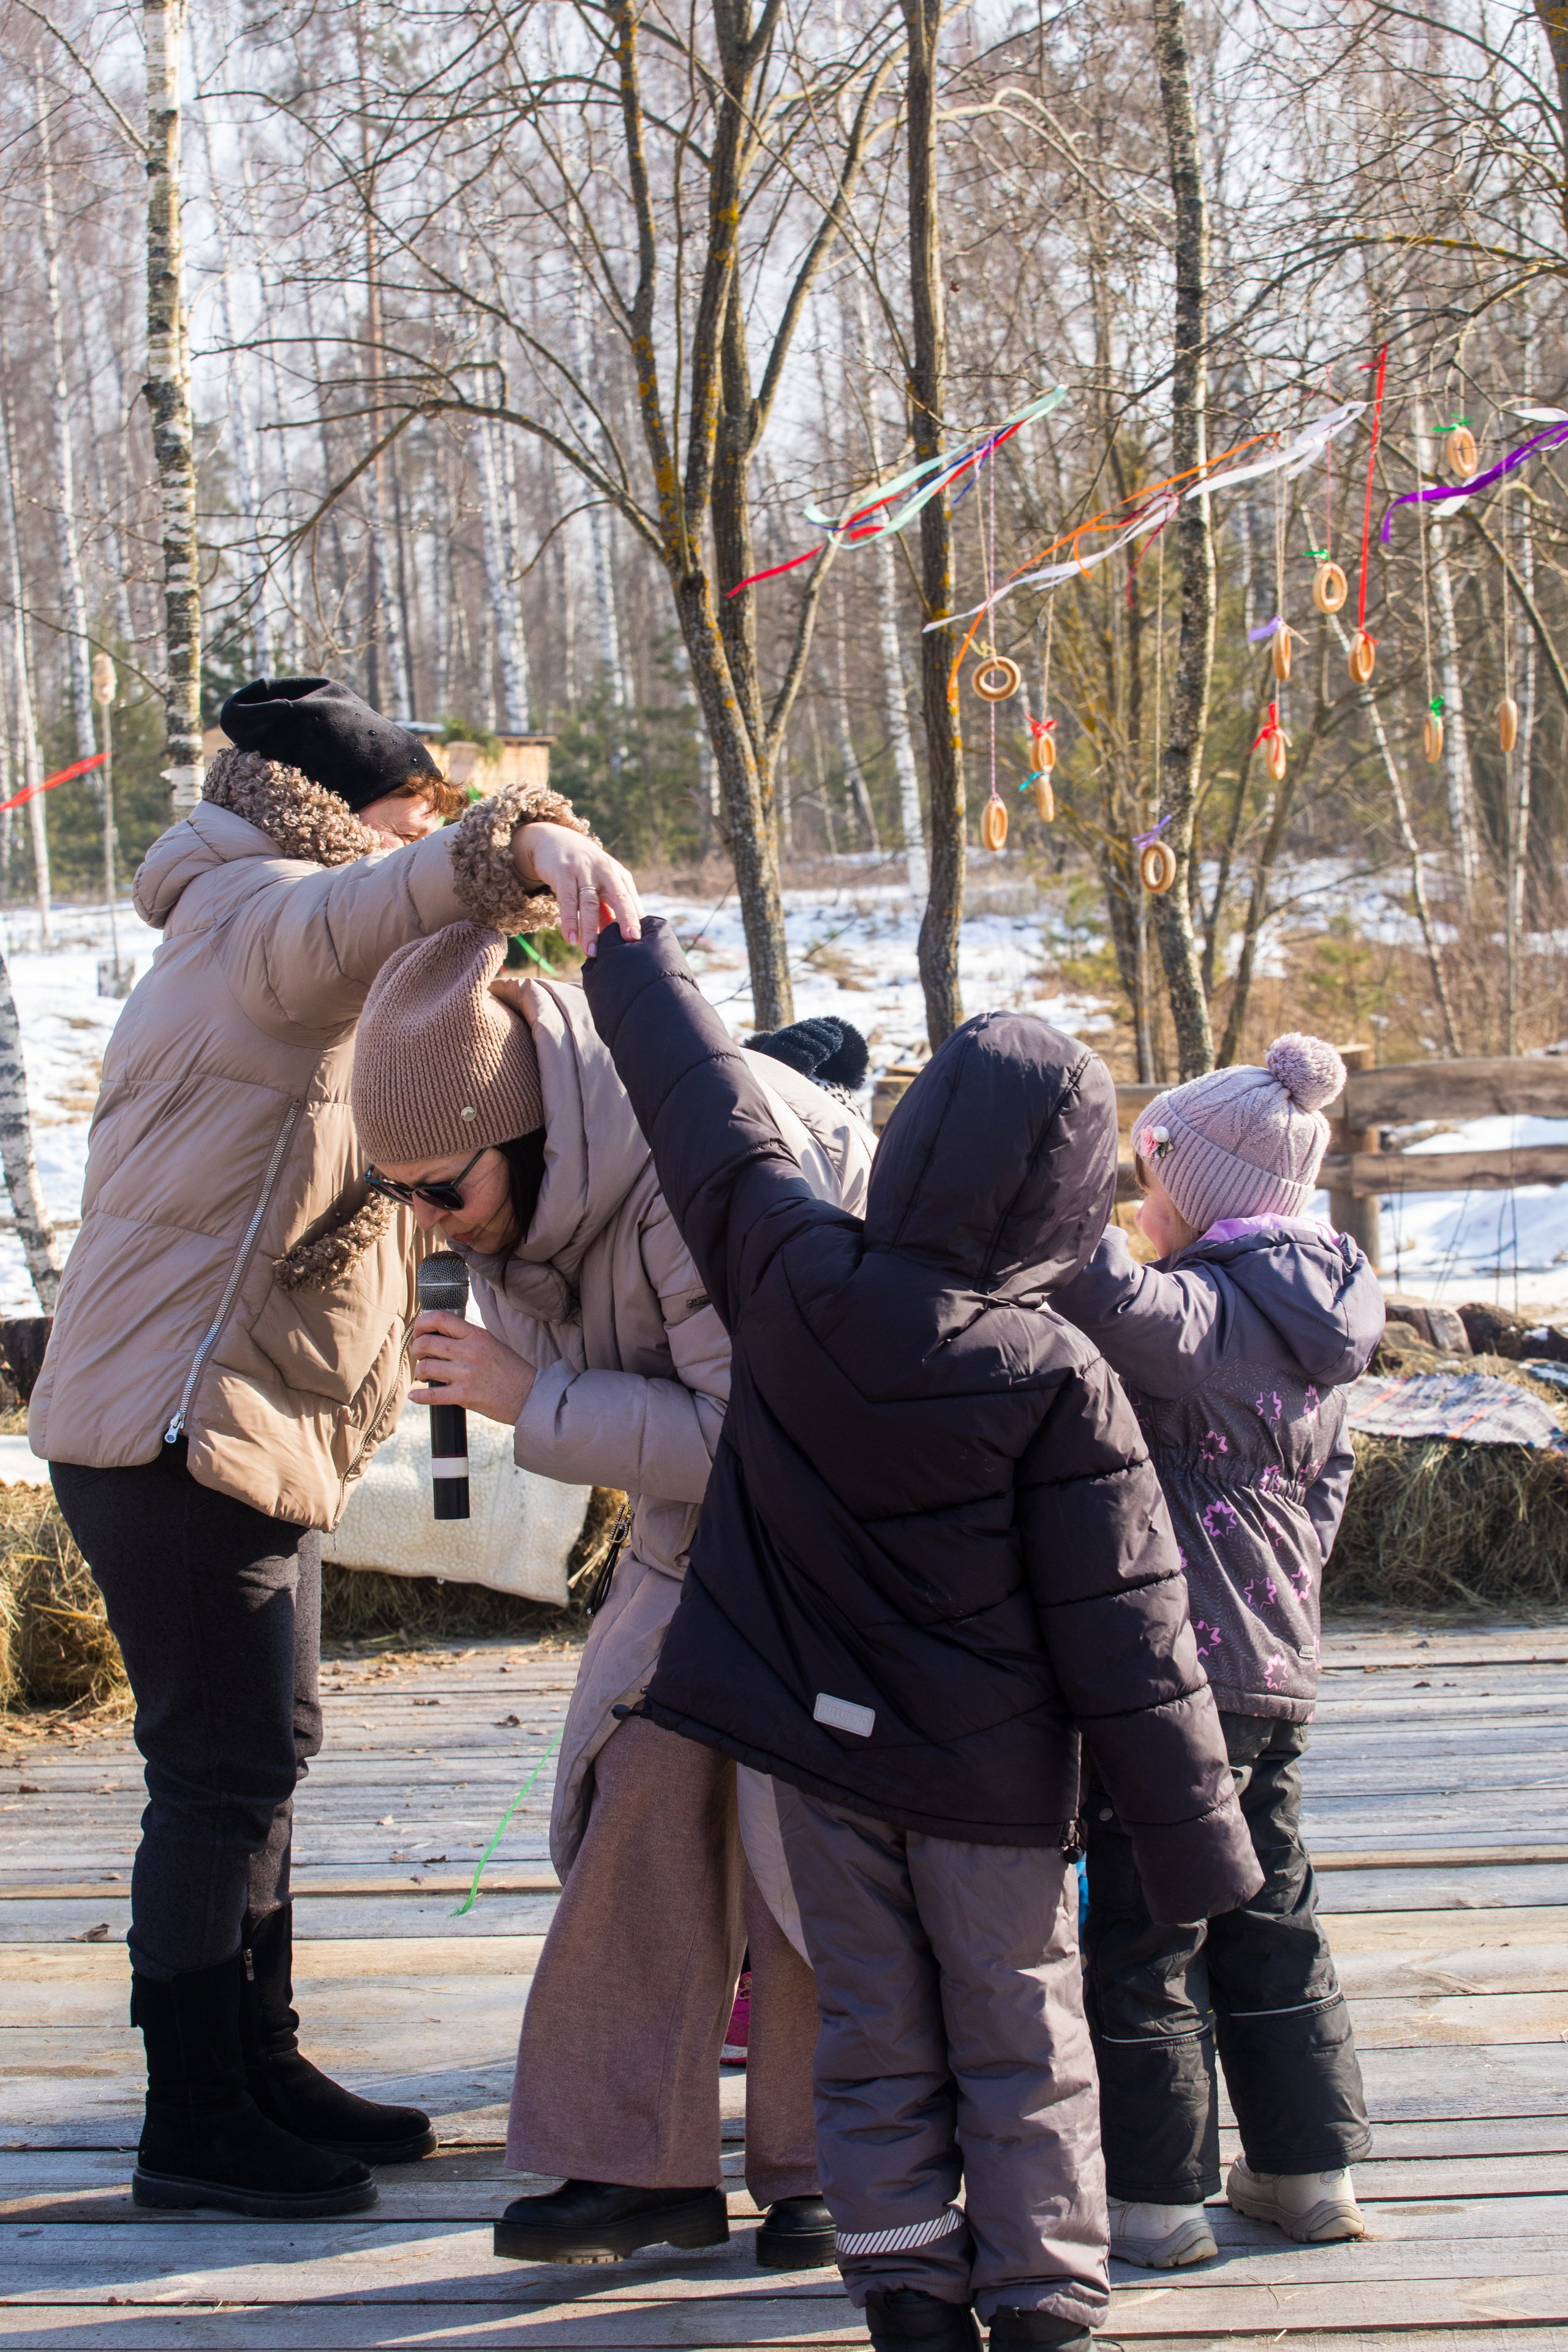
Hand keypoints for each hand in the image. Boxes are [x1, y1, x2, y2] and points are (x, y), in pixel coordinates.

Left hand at [409, 1309, 535, 1425]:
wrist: (529, 1395)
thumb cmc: (511, 1370)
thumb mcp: (491, 1343)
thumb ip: (467, 1338)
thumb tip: (439, 1336)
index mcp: (476, 1335)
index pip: (439, 1318)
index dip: (421, 1324)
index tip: (419, 1333)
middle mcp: (469, 1351)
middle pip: (426, 1343)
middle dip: (416, 1349)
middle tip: (419, 1356)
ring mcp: (465, 1374)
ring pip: (425, 1367)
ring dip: (420, 1372)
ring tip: (425, 1376)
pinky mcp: (464, 1396)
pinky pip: (432, 1395)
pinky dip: (419, 1396)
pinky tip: (415, 1396)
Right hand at [513, 821, 641, 955]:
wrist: (555, 840)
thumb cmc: (584, 869)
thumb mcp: (600, 884)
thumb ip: (609, 909)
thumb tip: (619, 939)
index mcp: (619, 876)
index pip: (631, 900)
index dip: (637, 920)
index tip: (642, 942)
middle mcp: (605, 871)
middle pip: (618, 897)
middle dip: (626, 918)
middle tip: (631, 940)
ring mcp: (584, 871)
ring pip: (589, 903)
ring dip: (590, 929)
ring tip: (591, 952)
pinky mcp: (563, 873)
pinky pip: (567, 900)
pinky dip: (569, 921)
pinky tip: (571, 939)